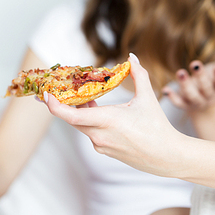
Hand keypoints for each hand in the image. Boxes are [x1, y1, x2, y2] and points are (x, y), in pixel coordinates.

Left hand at [43, 54, 187, 177]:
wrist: (168, 157)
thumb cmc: (158, 128)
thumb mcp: (148, 98)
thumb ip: (138, 75)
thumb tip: (132, 56)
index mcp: (107, 121)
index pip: (71, 116)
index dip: (54, 106)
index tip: (46, 95)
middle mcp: (99, 135)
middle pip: (71, 118)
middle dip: (62, 104)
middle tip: (53, 91)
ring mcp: (101, 145)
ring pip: (81, 125)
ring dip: (79, 111)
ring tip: (80, 95)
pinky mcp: (104, 150)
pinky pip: (90, 132)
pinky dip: (88, 120)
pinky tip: (95, 109)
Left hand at [162, 60, 214, 112]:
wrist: (205, 103)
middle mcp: (208, 96)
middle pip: (205, 88)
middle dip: (201, 76)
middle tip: (195, 63)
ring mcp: (195, 101)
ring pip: (191, 95)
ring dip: (185, 84)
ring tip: (180, 72)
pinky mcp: (184, 104)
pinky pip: (178, 103)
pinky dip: (172, 97)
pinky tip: (165, 90)